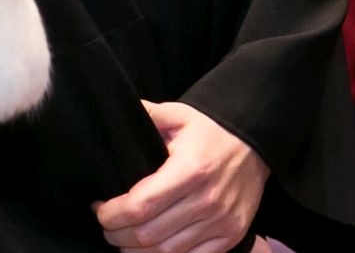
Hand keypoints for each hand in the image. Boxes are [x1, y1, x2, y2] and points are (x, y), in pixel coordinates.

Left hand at [92, 100, 268, 251]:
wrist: (254, 143)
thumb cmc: (210, 130)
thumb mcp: (178, 115)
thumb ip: (146, 116)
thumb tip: (116, 116)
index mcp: (189, 170)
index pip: (139, 206)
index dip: (111, 214)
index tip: (99, 209)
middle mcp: (206, 200)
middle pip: (148, 235)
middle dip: (117, 235)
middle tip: (107, 226)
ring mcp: (220, 222)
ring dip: (137, 251)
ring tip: (124, 238)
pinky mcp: (230, 236)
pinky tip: (151, 248)